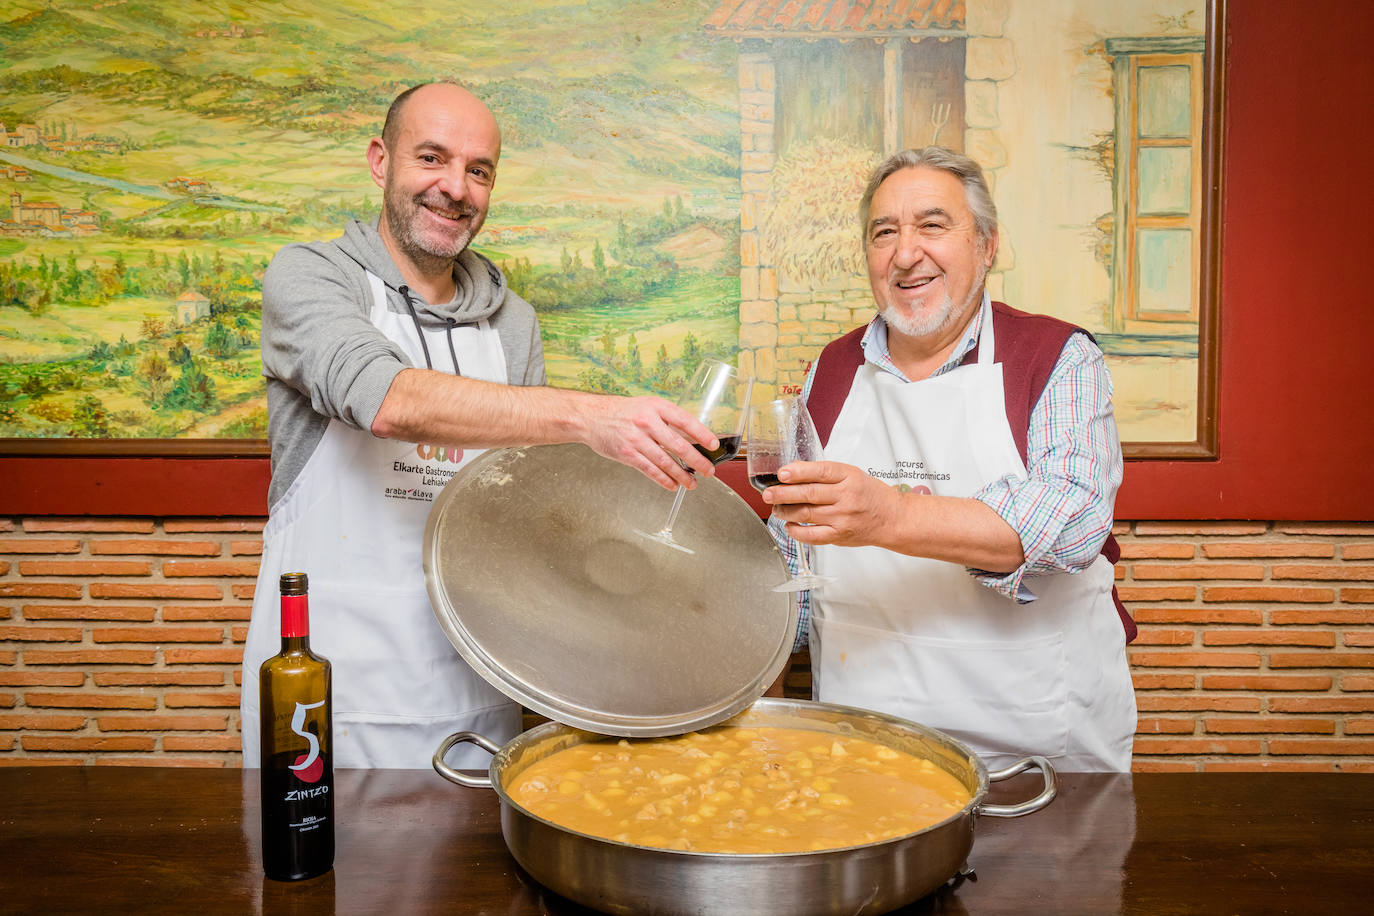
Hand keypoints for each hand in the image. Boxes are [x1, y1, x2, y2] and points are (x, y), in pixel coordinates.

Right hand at [581, 395, 717, 489]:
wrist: (592, 417)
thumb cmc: (623, 412)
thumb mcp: (647, 406)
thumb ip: (667, 419)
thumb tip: (692, 437)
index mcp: (656, 407)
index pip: (685, 421)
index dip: (701, 434)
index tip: (713, 445)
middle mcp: (647, 422)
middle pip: (678, 445)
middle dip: (696, 461)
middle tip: (708, 471)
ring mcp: (637, 440)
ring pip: (665, 461)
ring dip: (682, 475)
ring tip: (693, 483)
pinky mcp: (627, 455)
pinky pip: (650, 470)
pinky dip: (664, 479)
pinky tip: (673, 485)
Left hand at [763, 460, 902, 547]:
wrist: (892, 518)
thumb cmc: (870, 495)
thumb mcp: (852, 475)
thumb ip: (825, 473)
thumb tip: (793, 470)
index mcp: (849, 477)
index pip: (821, 472)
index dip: (798, 472)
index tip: (782, 473)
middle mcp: (846, 497)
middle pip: (809, 494)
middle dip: (783, 493)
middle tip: (768, 493)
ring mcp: (843, 518)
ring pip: (807, 514)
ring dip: (786, 511)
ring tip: (776, 507)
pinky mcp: (840, 535)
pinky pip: (813, 536)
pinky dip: (797, 531)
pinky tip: (789, 525)